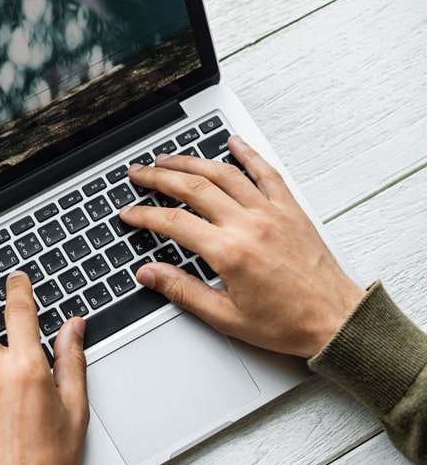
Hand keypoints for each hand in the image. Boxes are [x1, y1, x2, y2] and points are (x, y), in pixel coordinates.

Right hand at [121, 136, 365, 357]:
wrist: (336, 321)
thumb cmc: (286, 323)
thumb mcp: (225, 316)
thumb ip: (182, 291)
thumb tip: (149, 274)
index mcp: (230, 252)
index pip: (173, 223)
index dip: (145, 215)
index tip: (129, 213)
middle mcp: (249, 224)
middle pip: (193, 187)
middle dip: (159, 177)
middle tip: (138, 173)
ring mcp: (271, 212)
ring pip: (224, 174)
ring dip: (191, 161)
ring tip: (168, 158)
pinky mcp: (290, 210)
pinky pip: (266, 173)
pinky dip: (248, 153)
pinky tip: (233, 142)